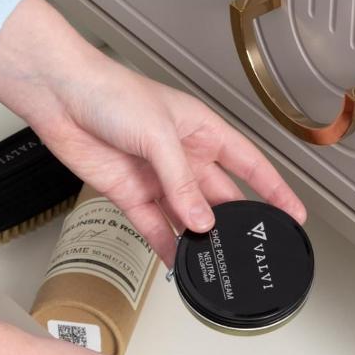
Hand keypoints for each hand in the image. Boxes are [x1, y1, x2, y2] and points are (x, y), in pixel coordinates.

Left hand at [0, 0, 305, 264]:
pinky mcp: (130, 194)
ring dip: (200, 239)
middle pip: (220, 197)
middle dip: (234, 223)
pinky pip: (155, 227)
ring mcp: (157, 178)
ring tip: (214, 262)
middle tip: (248, 248)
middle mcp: (183, 157)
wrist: (61, 95)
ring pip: (188, 217)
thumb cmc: (110, 92)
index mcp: (202, 131)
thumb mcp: (159, 134)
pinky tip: (178, 262)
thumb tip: (202, 220)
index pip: (250, 165)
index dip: (274, 190)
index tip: (293, 214)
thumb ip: (182, 182)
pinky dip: (166, 246)